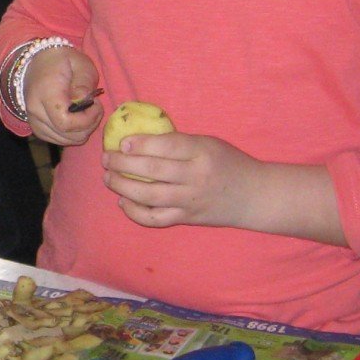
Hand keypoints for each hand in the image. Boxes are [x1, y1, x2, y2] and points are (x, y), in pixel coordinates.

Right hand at [22, 45, 102, 146]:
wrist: (38, 62)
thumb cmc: (62, 61)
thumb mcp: (80, 63)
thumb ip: (84, 83)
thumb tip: (85, 101)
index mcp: (45, 93)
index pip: (65, 122)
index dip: (86, 119)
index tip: (96, 103)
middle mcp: (35, 111)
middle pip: (66, 134)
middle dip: (88, 125)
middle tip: (96, 108)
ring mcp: (33, 121)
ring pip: (63, 140)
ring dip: (81, 131)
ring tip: (87, 112)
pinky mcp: (36, 128)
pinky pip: (57, 140)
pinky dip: (72, 135)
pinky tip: (77, 120)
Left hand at [103, 131, 266, 229]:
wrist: (253, 196)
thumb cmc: (228, 163)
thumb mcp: (208, 143)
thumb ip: (179, 142)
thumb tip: (138, 140)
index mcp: (202, 151)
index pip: (166, 145)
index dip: (140, 144)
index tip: (122, 143)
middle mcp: (195, 176)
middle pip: (151, 171)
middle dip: (122, 164)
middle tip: (106, 158)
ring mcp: (190, 200)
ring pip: (148, 196)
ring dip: (122, 187)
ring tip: (108, 178)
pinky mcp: (186, 218)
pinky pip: (155, 218)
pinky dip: (134, 212)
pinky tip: (123, 202)